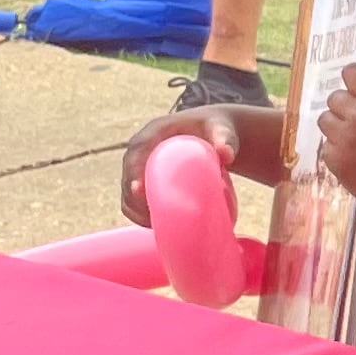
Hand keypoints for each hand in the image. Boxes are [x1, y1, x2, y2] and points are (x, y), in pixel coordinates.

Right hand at [116, 102, 259, 223]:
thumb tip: (227, 156)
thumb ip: (225, 138)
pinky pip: (133, 199)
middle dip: (133, 196)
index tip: (139, 189)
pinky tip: (151, 225)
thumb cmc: (217, 129)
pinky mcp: (146, 178)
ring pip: (128, 190)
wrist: (214, 133)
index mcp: (155, 131)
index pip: (137, 150)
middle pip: (128, 173)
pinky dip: (137, 213)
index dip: (133, 169)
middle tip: (151, 216)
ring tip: (154, 224)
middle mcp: (143, 147)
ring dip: (135, 209)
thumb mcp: (221, 130)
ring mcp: (142, 164)